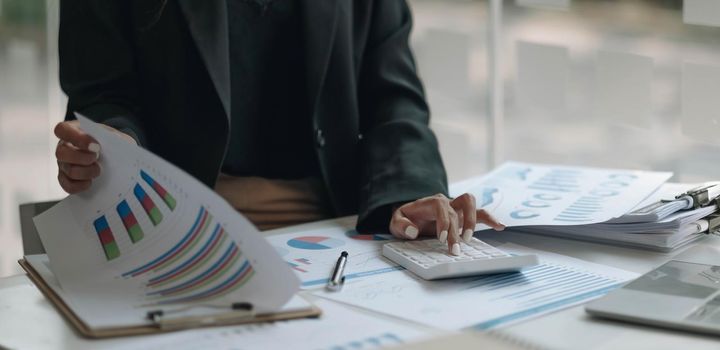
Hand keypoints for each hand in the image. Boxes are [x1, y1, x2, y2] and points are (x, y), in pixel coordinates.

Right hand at [54, 120, 134, 192]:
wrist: (113, 154)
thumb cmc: (109, 141)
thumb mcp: (112, 134)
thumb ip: (111, 136)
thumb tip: (116, 145)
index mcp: (73, 131)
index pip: (62, 130)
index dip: (77, 138)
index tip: (96, 146)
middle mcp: (63, 147)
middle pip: (61, 153)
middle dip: (82, 158)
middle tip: (96, 158)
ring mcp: (63, 164)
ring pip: (68, 170)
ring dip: (86, 172)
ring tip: (98, 170)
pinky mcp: (66, 179)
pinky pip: (67, 186)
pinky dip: (80, 186)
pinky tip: (91, 182)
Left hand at [389, 193, 504, 254]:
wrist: (410, 215)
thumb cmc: (405, 219)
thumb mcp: (395, 222)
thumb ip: (401, 225)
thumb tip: (413, 231)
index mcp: (429, 202)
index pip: (441, 207)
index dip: (444, 222)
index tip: (442, 239)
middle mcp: (445, 202)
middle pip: (456, 211)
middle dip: (457, 230)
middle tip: (455, 250)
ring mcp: (455, 208)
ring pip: (470, 203)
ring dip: (473, 220)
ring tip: (469, 239)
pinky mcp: (463, 216)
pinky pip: (479, 213)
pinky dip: (490, 219)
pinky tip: (500, 226)